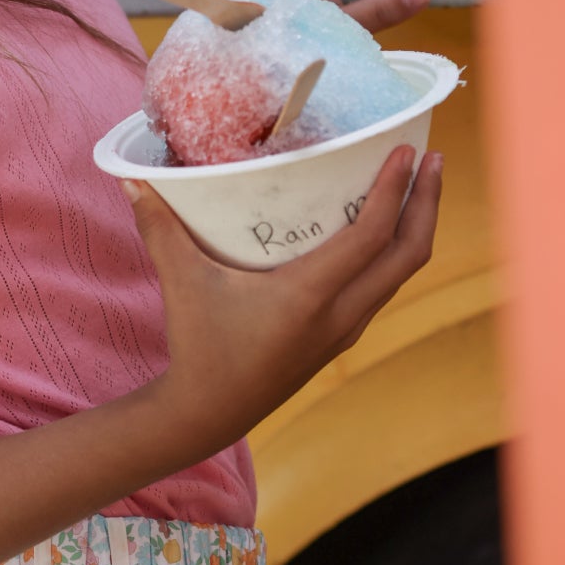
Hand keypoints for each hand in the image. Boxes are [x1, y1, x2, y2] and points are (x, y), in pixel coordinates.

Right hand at [123, 145, 442, 456]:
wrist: (209, 413)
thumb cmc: (198, 347)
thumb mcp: (182, 284)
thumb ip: (160, 229)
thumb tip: (133, 179)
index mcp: (310, 296)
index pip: (371, 236)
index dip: (394, 190)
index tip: (407, 151)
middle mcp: (340, 314)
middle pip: (409, 254)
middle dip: (427, 203)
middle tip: (431, 158)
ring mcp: (345, 330)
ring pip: (401, 274)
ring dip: (415, 228)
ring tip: (416, 186)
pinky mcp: (339, 339)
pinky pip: (382, 288)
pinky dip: (392, 254)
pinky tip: (380, 233)